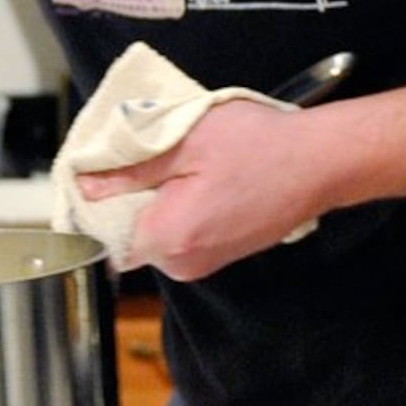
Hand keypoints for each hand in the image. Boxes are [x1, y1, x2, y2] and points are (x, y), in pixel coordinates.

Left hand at [77, 99, 333, 280]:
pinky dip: (178, 210)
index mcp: (169, 237)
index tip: (98, 176)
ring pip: (155, 236)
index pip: (104, 238)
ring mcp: (205, 263)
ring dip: (156, 203)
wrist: (320, 163)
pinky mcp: (221, 255)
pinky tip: (197, 179)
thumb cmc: (258, 146)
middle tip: (144, 158)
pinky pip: (181, 237)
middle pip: (128, 238)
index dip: (95, 208)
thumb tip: (86, 185)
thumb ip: (130, 171)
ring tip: (178, 165)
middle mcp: (184, 263)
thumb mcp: (185, 142)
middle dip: (128, 201)